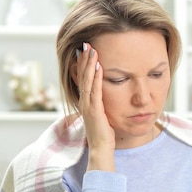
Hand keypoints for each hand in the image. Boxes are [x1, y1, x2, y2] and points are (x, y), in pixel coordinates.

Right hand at [76, 42, 114, 170]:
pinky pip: (95, 91)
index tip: (86, 50)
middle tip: (85, 43)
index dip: (84, 64)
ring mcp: (88, 105)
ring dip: (89, 64)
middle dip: (84, 59)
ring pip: (87, 80)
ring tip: (90, 49)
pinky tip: (98, 66)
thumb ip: (103, 104)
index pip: (84, 78)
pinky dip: (96, 77)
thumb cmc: (105, 134)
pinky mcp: (94, 111)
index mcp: (87, 101)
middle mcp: (85, 101)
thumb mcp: (103, 114)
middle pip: (83, 76)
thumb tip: (108, 94)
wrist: (102, 149)